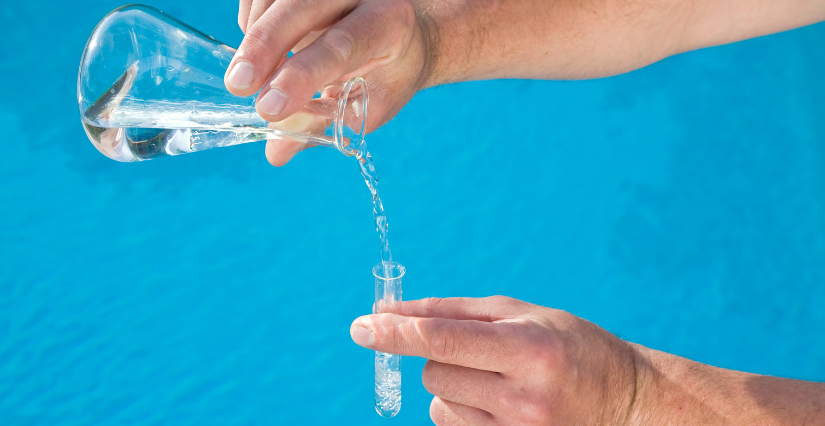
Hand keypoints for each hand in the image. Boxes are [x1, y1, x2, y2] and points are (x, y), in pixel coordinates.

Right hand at [227, 0, 435, 165]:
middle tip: (238, 85)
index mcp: (388, 23)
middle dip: (263, 46)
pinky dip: (250, 24)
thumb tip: (276, 151)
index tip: (268, 109)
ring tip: (259, 74)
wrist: (404, 34)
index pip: (341, 45)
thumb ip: (324, 124)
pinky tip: (267, 49)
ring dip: (254, 39)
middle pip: (300, 6)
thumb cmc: (386, 74)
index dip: (302, 75)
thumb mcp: (369, 106)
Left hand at [350, 296, 638, 424]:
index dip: (397, 333)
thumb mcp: (520, 314)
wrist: (623, 402)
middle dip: (438, 355)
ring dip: (451, 385)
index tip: (361, 327)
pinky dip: (459, 410)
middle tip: (480, 351)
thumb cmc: (569, 345)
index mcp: (530, 348)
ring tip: (497, 379)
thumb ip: (452, 313)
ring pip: (438, 403)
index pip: (445, 339)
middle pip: (434, 372)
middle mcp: (523, 396)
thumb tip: (389, 312)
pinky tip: (496, 403)